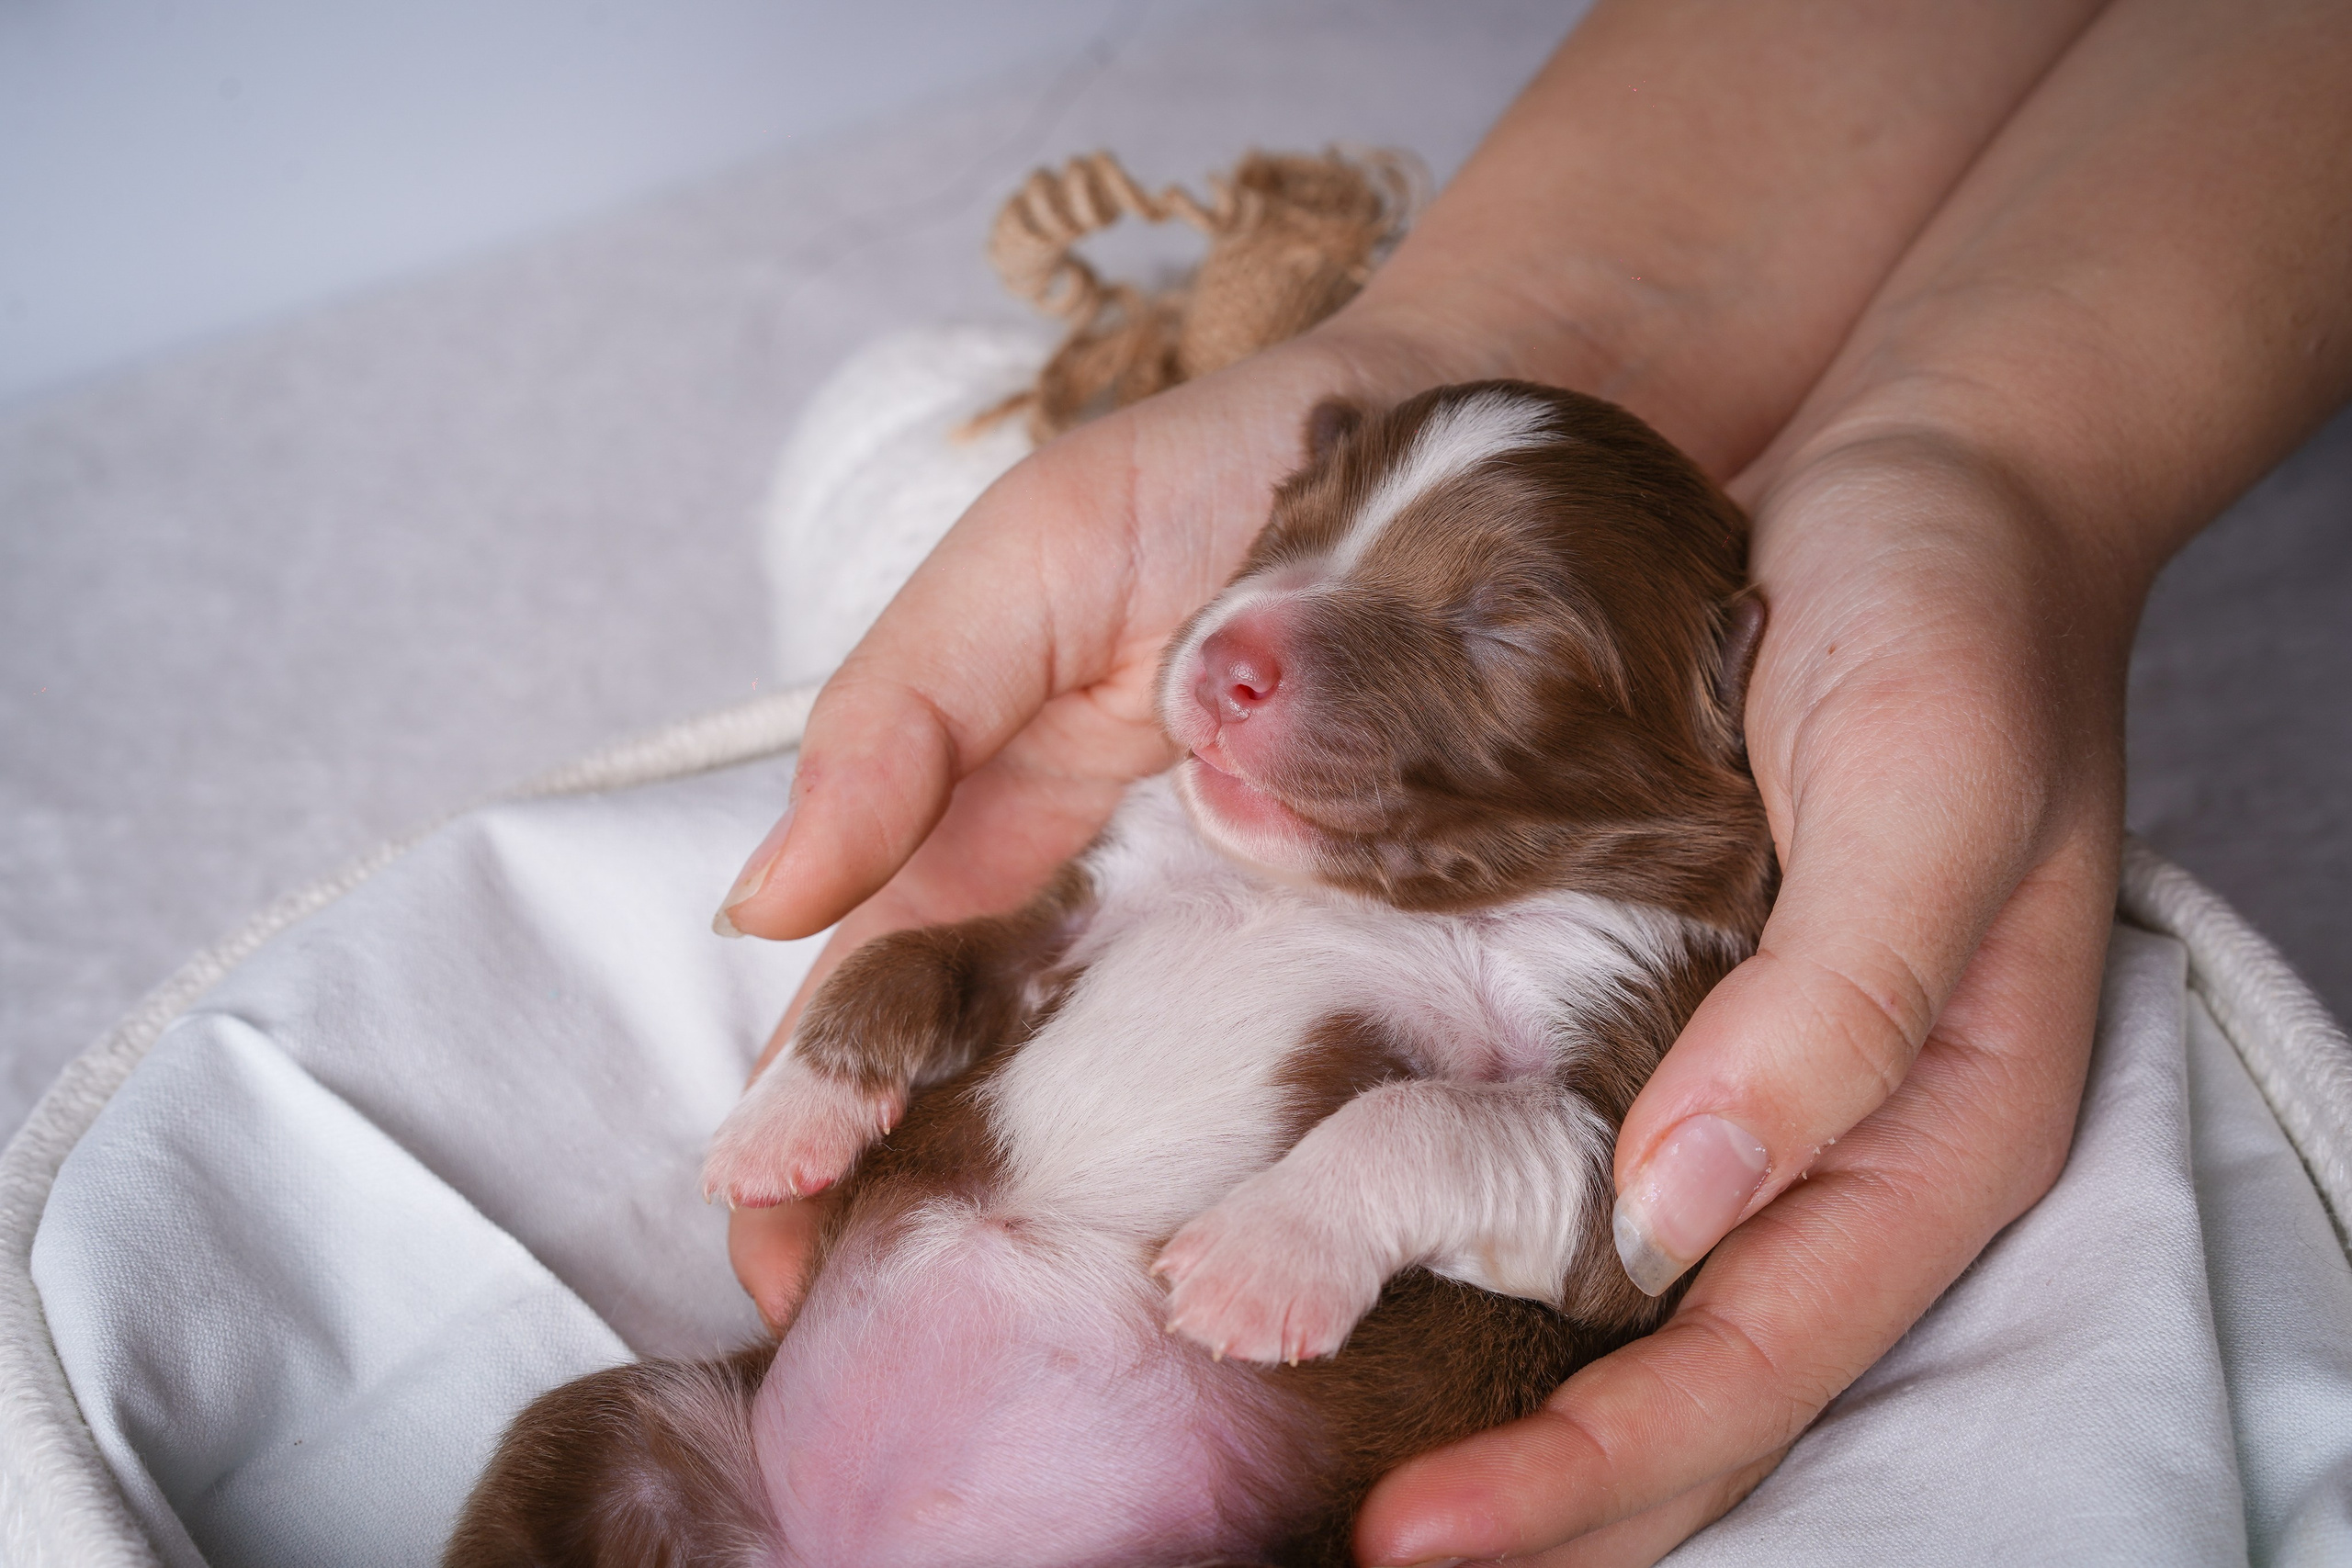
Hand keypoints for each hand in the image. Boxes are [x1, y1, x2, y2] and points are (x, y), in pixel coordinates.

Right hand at [715, 321, 1459, 1328]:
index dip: (810, 1126)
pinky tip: (1233, 1277)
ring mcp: (1245, 953)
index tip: (769, 1244)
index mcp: (998, 837)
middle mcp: (1111, 923)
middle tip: (867, 1344)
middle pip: (985, 1102)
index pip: (874, 1010)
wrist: (1470, 426)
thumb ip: (901, 712)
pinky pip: (1308, 1089)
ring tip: (1028, 1354)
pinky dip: (1262, 1187)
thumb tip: (762, 903)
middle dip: (914, 1226)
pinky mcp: (1382, 963)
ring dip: (1069, 1238)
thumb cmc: (1224, 476)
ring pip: (1132, 1124)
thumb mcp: (1032, 562)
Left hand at [1355, 0, 2351, 1552]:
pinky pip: (1548, 1168)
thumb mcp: (1931, 787)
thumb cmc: (1953, 618)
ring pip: (1602, 1309)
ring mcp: (1729, 1082)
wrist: (1918, 476)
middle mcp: (1818, 1141)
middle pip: (1675, 1390)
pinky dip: (1451, 1242)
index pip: (1750, 1370)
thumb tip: (1686, 1217)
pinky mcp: (1647, 1004)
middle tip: (1345, 1548)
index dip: (1591, 1474)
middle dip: (1526, 1495)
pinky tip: (1327, 1253)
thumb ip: (1839, 1008)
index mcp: (1923, 1135)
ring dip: (1479, 1399)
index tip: (1418, 1537)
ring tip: (1309, 1458)